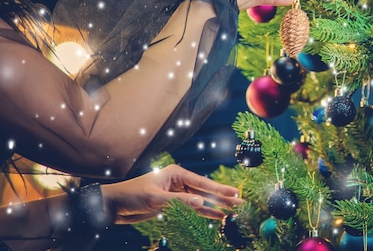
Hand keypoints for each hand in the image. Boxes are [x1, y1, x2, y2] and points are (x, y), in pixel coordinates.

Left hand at [101, 164, 242, 223]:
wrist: (115, 206)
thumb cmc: (132, 195)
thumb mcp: (156, 198)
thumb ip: (180, 201)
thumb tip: (201, 202)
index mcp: (176, 173)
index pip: (202, 182)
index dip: (219, 190)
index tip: (235, 193)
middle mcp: (179, 181)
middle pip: (204, 191)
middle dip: (222, 197)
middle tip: (240, 202)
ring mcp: (177, 193)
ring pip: (200, 200)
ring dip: (215, 206)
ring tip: (232, 211)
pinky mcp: (173, 205)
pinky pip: (192, 208)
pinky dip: (204, 212)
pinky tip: (216, 216)